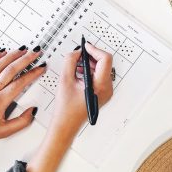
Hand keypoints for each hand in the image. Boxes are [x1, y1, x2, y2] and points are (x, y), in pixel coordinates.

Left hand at [0, 47, 45, 143]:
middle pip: (10, 70)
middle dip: (25, 59)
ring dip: (12, 55)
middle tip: (35, 52)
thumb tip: (32, 111)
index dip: (32, 74)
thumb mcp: (4, 132)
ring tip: (23, 49)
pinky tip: (2, 52)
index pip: (20, 83)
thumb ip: (21, 122)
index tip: (40, 68)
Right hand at [26, 43, 112, 171]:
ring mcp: (105, 91)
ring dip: (89, 63)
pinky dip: (89, 71)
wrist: (66, 125)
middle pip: (104, 63)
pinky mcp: (101, 93)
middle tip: (78, 54)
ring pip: (102, 69)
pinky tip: (78, 72)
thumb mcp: (65, 80)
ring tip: (76, 65)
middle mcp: (107, 89)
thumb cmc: (66, 109)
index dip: (94, 50)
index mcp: (101, 86)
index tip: (85, 47)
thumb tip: (76, 52)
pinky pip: (99, 76)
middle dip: (91, 56)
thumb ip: (70, 61)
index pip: (105, 59)